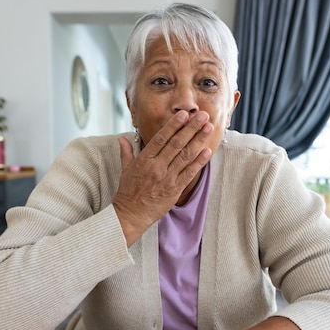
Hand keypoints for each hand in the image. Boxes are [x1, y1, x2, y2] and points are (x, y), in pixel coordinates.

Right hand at [113, 110, 213, 245]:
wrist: (131, 215)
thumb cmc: (128, 192)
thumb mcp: (125, 170)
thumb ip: (127, 153)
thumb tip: (122, 139)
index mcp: (144, 160)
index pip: (161, 138)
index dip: (173, 126)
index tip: (183, 114)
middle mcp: (156, 167)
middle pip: (176, 144)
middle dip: (191, 128)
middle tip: (202, 115)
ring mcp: (167, 178)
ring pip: (185, 155)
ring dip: (198, 140)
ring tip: (208, 128)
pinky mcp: (175, 189)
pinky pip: (189, 173)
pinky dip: (199, 162)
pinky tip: (207, 151)